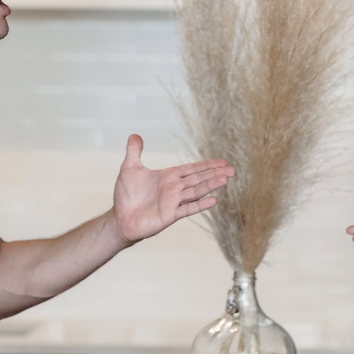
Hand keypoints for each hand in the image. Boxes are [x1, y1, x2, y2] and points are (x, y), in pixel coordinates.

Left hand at [110, 134, 234, 242]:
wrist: (121, 218)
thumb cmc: (126, 195)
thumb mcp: (129, 168)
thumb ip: (134, 151)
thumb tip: (134, 134)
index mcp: (168, 176)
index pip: (192, 169)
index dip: (207, 165)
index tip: (222, 162)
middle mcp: (174, 188)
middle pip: (198, 179)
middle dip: (215, 173)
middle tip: (232, 169)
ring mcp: (174, 202)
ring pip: (196, 191)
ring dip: (210, 185)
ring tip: (225, 179)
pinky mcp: (170, 215)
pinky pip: (188, 208)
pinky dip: (200, 205)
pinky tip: (213, 200)